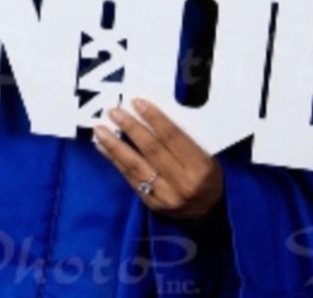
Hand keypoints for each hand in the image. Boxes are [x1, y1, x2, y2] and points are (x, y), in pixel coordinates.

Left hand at [94, 98, 223, 218]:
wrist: (212, 211)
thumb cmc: (209, 174)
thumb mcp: (207, 154)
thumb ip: (183, 138)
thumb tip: (152, 113)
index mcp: (201, 167)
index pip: (173, 138)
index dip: (154, 118)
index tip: (137, 102)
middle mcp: (183, 184)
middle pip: (152, 151)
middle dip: (130, 128)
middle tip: (114, 112)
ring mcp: (166, 197)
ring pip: (136, 167)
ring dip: (115, 146)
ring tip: (100, 130)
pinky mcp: (152, 205)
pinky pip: (131, 179)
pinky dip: (116, 162)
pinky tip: (104, 148)